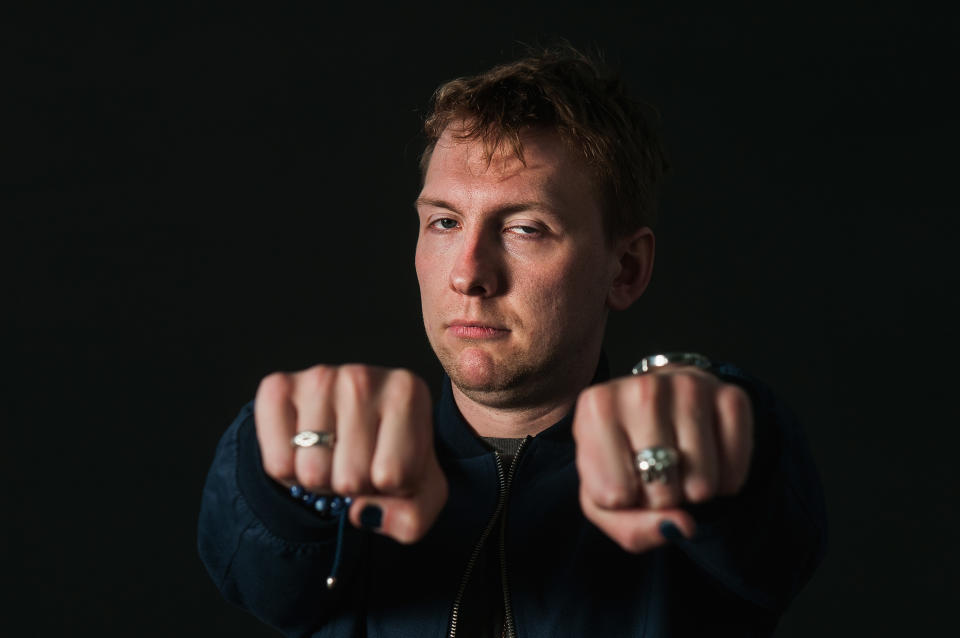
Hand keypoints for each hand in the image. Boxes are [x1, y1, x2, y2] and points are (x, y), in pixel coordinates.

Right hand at [254, 364, 447, 543]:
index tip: (389, 466)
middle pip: (350, 478)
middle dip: (353, 487)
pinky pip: (277, 464)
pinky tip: (306, 449)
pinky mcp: (277, 388)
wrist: (352, 422)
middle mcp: (363, 378)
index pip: (393, 475)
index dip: (390, 489)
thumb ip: (412, 517)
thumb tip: (363, 514)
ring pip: (312, 474)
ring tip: (333, 456)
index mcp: (407, 393)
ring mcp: (319, 378)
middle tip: (357, 463)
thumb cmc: (392, 456)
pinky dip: (289, 473)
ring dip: (322, 482)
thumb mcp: (421, 492)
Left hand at [572, 366, 752, 552]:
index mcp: (596, 407)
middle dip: (661, 500)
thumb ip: (632, 528)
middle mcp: (641, 388)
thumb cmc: (623, 458)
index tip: (623, 477)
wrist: (654, 407)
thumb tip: (681, 526)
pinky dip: (725, 482)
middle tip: (654, 473)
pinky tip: (708, 462)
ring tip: (679, 467)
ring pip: (702, 483)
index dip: (624, 502)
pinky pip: (735, 468)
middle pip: (661, 490)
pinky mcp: (730, 394)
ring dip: (694, 492)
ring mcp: (688, 386)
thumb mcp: (604, 499)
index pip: (615, 495)